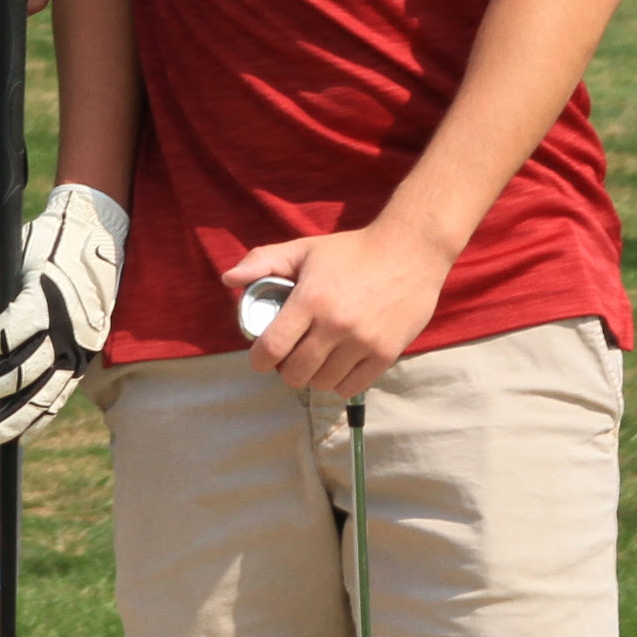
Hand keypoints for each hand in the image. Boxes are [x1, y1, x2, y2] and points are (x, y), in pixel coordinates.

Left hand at [0, 182, 127, 444]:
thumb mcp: (8, 256)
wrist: (95, 237)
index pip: (9, 334)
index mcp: (46, 300)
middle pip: (25, 371)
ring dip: (17, 417)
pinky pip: (63, 393)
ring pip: (47, 392)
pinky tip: (24, 433)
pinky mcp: (86, 357)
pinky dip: (43, 415)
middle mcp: (67, 329)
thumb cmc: (44, 244)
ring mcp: (80, 347)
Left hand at [223, 219, 454, 398]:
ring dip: (313, 377)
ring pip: (323, 383)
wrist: (409, 253)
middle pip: (296, 373)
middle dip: (285, 369)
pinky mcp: (386, 354)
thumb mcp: (303, 249)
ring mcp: (364, 342)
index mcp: (311, 300)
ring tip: (313, 361)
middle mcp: (336, 325)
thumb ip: (262, 262)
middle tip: (288, 358)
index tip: (259, 358)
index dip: (259, 359)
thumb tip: (228, 279)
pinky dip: (339, 383)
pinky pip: (352, 387)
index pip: (273, 347)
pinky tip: (336, 367)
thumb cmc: (351, 251)